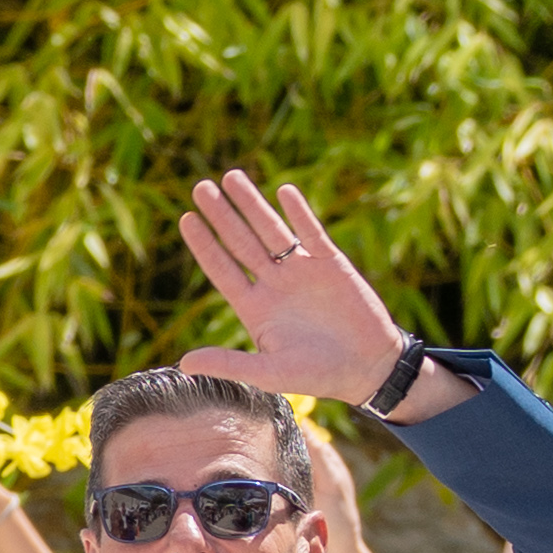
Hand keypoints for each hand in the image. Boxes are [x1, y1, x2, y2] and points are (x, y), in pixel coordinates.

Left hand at [170, 175, 428, 410]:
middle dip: (222, 215)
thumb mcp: (269, 373)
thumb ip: (229, 364)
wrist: (368, 367)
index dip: (204, 245)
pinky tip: (283, 191)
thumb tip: (184, 363)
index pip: (223, 269)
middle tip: (200, 187)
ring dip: (252, 204)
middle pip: (241, 242)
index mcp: (255, 308)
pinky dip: (299, 212)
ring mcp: (302, 271)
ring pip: (272, 230)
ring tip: (232, 177)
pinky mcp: (332, 264)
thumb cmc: (317, 375)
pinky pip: (311, 232)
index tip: (186, 219)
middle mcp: (274, 285)